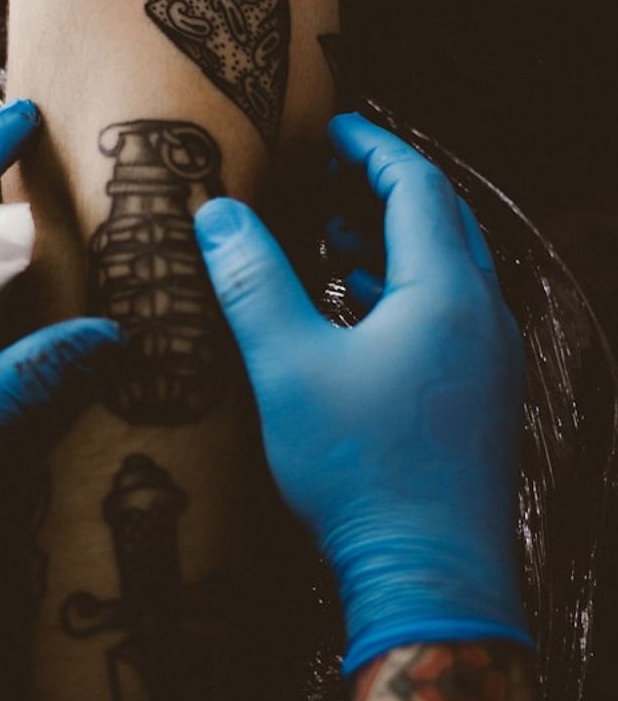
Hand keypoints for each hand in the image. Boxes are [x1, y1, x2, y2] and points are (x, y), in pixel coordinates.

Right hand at [194, 113, 531, 672]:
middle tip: (329, 176)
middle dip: (384, 189)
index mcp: (445, 292)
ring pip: (442, 272)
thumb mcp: (288, 366)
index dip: (373, 148)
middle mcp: (479, 316)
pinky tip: (357, 307)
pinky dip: (399, 293)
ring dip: (391, 243)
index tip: (332, 129)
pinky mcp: (473, 395)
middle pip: (439, 223)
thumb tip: (218, 214)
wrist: (427, 571)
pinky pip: (441, 316)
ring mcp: (483, 359)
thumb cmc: (360, 468)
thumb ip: (253, 283)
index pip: (418, 187)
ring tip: (335, 234)